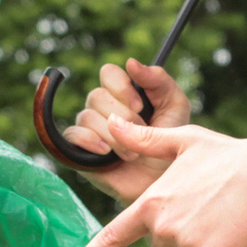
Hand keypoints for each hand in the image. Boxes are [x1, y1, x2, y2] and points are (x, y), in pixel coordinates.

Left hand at [61, 120, 246, 246]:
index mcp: (150, 203)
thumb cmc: (225, 155)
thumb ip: (144, 140)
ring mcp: (188, 245)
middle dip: (181, 235)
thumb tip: (112, 122)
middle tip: (206, 207)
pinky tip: (234, 232)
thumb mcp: (182, 141)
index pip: (112, 237)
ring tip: (222, 215)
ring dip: (205, 246)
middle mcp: (164, 227)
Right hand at [66, 59, 192, 200]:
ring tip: (133, 154)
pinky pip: (72, 134)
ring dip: (113, 135)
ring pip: (87, 115)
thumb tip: (131, 62)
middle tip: (141, 133)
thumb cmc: (171, 145)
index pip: (108, 73)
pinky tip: (106, 152)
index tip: (140, 105)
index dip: (121, 86)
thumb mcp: (174, 106)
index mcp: (123, 94)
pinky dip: (89, 140)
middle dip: (123, 116)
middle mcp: (103, 108)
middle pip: (97, 95)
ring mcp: (90, 129)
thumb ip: (158, 80)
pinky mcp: (80, 151)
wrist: (164, 184)